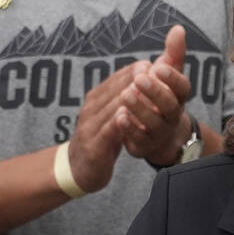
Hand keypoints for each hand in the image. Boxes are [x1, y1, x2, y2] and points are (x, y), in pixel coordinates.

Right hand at [66, 26, 192, 188]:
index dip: (134, 71)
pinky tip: (128, 116)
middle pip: (115, 89)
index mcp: (97, 98)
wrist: (80, 169)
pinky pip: (108, 131)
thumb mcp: (112, 117)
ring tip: (146, 89)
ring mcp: (90, 126)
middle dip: (134, 80)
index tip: (152, 64)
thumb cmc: (101, 140)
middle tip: (153, 71)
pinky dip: (119, 122)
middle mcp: (92, 108)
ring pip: (112, 107)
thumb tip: (142, 79)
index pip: (117, 79)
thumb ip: (125, 100)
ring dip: (129, 97)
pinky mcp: (93, 146)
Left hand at [122, 25, 192, 164]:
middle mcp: (173, 115)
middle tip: (139, 79)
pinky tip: (119, 116)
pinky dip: (129, 129)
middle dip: (155, 92)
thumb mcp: (168, 74)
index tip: (159, 67)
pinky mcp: (145, 145)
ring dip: (140, 109)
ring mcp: (160, 132)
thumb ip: (173, 53)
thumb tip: (178, 28)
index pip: (182, 87)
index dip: (172, 78)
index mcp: (179, 96)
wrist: (160, 133)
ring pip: (153, 123)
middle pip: (169, 106)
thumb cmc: (162, 96)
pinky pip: (139, 139)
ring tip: (126, 94)